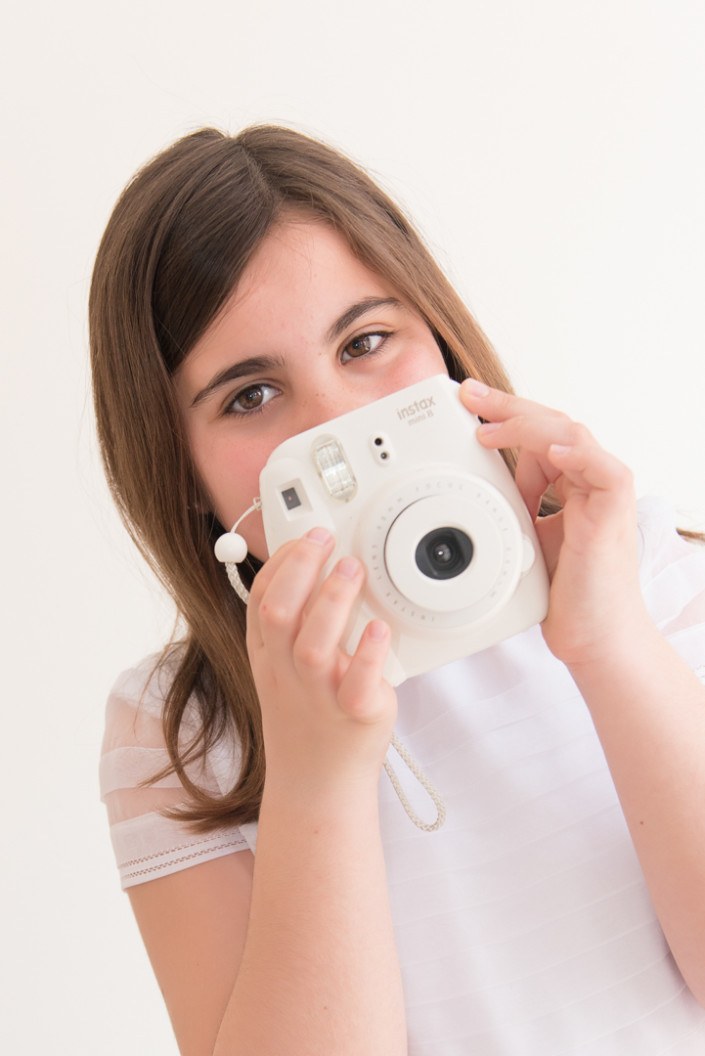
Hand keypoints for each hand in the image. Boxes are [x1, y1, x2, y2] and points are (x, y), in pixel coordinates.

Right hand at [246, 528, 397, 796]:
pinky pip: (358, 684)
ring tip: (352, 569)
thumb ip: (295, 622)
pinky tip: (380, 629)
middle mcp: (288, 673)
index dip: (281, 563)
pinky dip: (370, 654)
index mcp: (269, 655)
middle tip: (326, 541)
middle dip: (300, 570)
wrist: (318, 782)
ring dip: (332, 601)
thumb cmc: (308, 715)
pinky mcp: (356, 715)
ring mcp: (320, 695)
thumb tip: (320, 567)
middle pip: (280, 615)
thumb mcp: (283, 667)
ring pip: (314, 645)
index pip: (262, 600)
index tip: (305, 537)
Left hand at [460, 380, 652, 666]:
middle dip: (505, 407)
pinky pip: (601, 468)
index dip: (501, 419)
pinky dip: (575, 454)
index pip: (536, 436)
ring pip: (569, 434)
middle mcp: (588, 481)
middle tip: (467, 395)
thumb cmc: (565, 596)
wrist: (594, 638)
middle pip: (549, 424)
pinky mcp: (615, 509)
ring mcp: (604, 492)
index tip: (465, 408)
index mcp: (570, 485)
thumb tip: (483, 485)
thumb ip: (516, 506)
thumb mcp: (527, 538)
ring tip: (489, 421)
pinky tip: (549, 450)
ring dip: (525, 423)